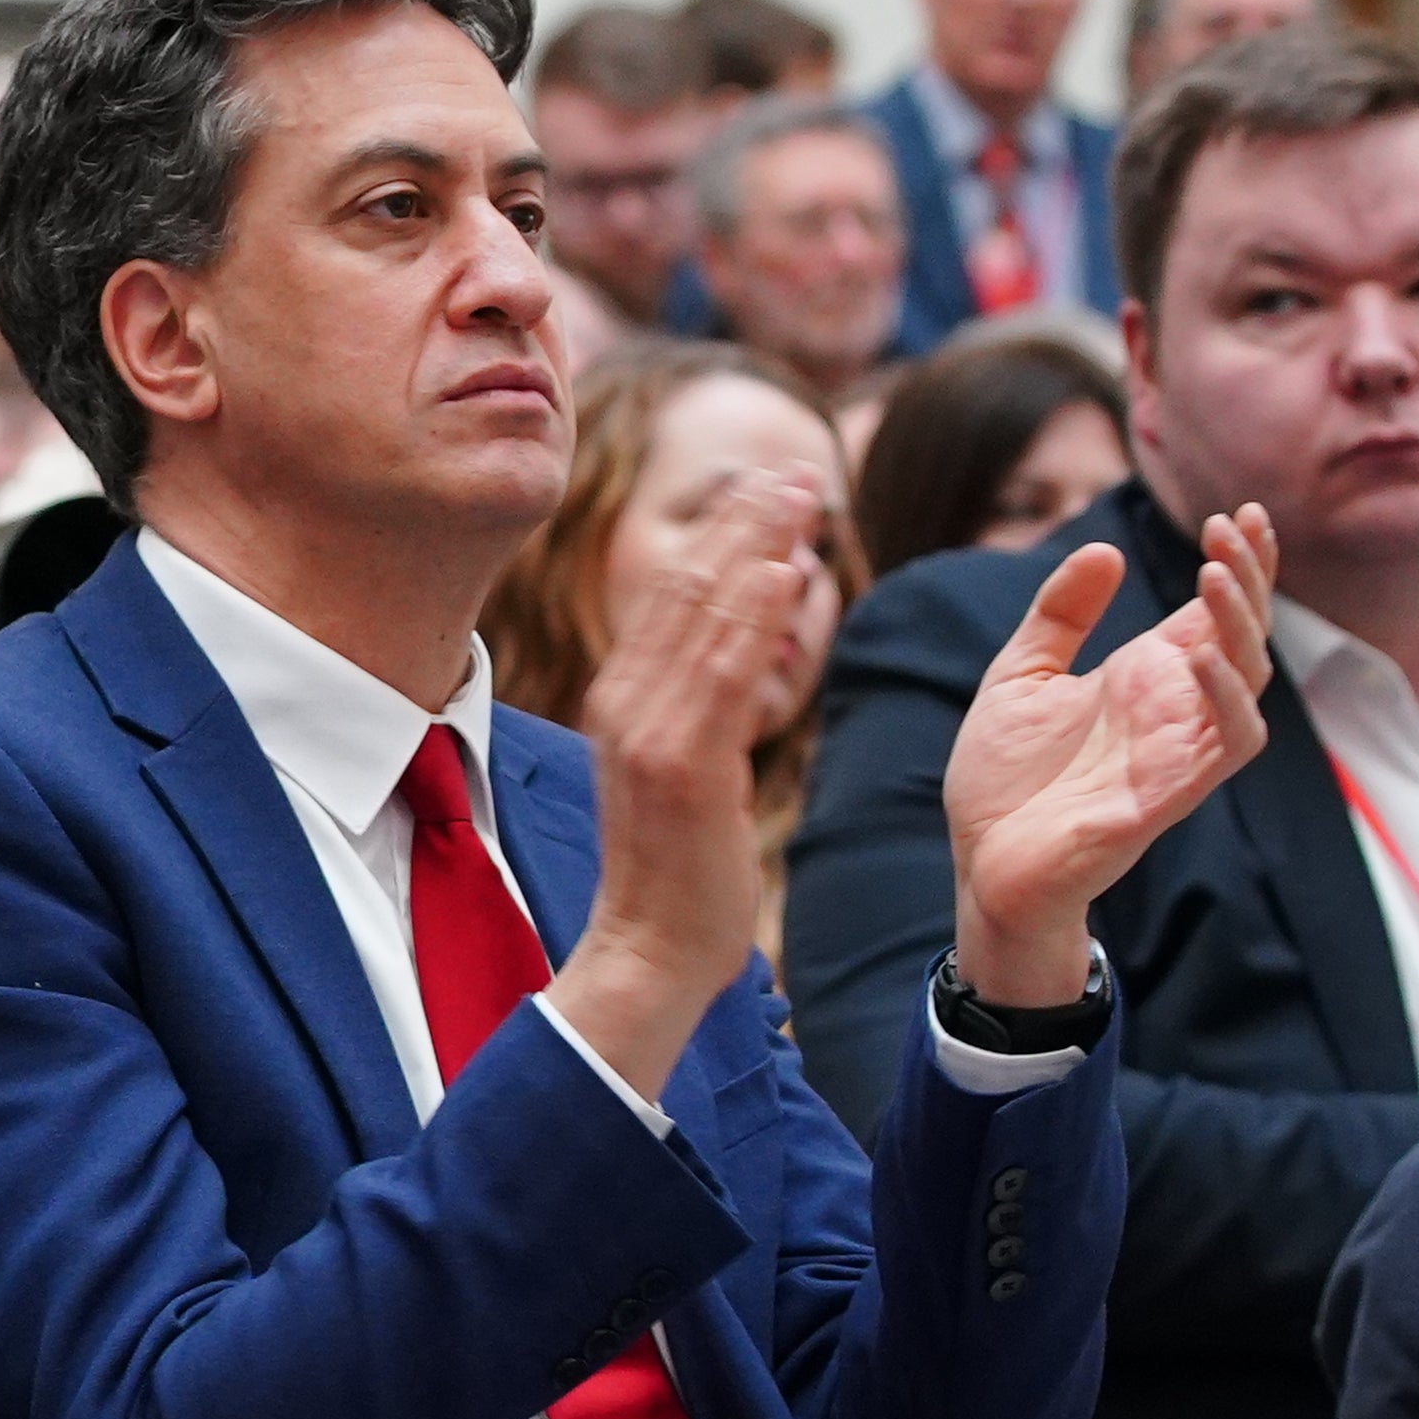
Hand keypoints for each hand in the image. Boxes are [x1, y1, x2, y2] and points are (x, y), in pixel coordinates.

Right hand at [547, 468, 814, 1096]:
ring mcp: (651, 733)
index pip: (670, 596)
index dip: (720, 535)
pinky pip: (726, 675)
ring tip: (797, 497)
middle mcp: (626, 705)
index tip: (764, 488)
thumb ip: (694, 706)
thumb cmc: (674, 871)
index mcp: (621, 701)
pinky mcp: (685, 765)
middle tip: (790, 469)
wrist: (648, 950)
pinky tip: (787, 571)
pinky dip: (755, 617)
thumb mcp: (674, 771)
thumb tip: (737, 645)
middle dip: (742, 523)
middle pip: (686, 589)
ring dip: (757, 548)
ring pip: (706, 618)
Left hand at [942, 505, 1274, 1008]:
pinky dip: (1228, 697)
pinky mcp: (1175, 790)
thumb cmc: (1005, 781)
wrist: (982, 863)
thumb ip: (1059, 616)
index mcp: (1145, 677)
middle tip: (1235, 523)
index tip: (1242, 509)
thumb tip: (1104, 550)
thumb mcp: (1020, 677)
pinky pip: (1231, 740)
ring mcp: (1181, 748)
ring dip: (1240, 624)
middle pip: (1242, 632)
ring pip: (1250, 677)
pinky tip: (1202, 657)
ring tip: (1215, 570)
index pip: (1214, 611)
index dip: (1240, 563)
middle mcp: (1175, 708)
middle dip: (1247, 576)